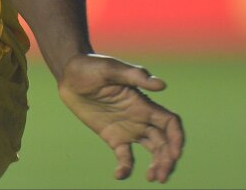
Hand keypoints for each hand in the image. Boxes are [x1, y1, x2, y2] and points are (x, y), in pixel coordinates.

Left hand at [57, 53, 184, 182]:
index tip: (174, 154)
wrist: (69, 74)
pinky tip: (119, 175)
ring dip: (157, 166)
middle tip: (161, 176)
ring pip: (152, 150)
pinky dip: (126, 168)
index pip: (170, 124)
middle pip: (164, 142)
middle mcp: (140, 118)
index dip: (176, 139)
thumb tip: (162, 85)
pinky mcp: (112, 136)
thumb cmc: (91, 66)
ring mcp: (127, 128)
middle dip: (168, 159)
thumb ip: (135, 76)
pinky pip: (124, 156)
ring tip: (152, 179)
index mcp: (144, 104)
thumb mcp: (111, 68)